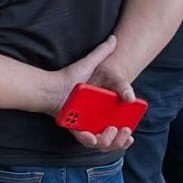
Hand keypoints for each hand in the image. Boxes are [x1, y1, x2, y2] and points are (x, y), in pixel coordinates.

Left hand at [55, 36, 137, 151]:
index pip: (119, 125)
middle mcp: (96, 120)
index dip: (127, 133)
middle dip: (121, 140)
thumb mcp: (89, 64)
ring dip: (108, 141)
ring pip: (100, 143)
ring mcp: (86, 126)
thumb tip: (114, 39)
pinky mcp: (74, 129)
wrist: (51, 86)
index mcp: (104, 110)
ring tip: (111, 131)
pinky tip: (91, 135)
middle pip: (112, 139)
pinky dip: (88, 140)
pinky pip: (83, 140)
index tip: (131, 131)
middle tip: (124, 130)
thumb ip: (102, 53)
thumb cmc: (71, 76)